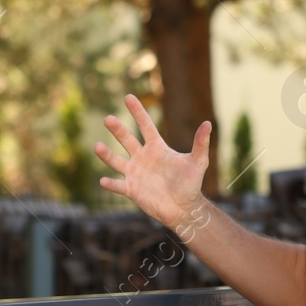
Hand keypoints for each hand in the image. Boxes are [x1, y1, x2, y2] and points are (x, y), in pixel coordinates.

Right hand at [94, 94, 210, 230]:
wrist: (184, 208)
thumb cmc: (191, 184)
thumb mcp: (198, 162)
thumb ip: (200, 143)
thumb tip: (208, 124)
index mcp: (156, 148)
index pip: (145, 126)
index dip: (138, 112)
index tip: (128, 97)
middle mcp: (142, 158)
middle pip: (127, 140)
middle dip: (117, 130)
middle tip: (108, 119)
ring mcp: (135, 174)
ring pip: (116, 161)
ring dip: (106, 155)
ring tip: (97, 146)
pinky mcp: (131, 190)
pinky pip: (118, 185)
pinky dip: (111, 184)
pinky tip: (103, 180)